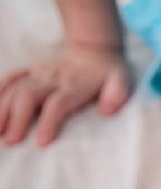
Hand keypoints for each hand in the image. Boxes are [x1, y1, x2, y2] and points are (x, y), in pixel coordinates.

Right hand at [0, 43, 129, 146]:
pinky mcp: (32, 71)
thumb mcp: (121, 80)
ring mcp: (40, 74)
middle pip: (29, 97)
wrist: (94, 46)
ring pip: (15, 89)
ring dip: (3, 109)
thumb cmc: (109, 71)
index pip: (58, 104)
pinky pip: (11, 78)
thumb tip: (108, 111)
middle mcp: (53, 79)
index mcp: (75, 85)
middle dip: (18, 119)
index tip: (41, 142)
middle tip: (10, 141)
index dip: (50, 122)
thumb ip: (117, 93)